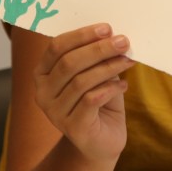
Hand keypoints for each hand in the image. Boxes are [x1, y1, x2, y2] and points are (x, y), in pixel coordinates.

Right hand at [33, 23, 133, 161]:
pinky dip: (110, 88)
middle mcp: (43, 93)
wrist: (101, 142)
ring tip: (128, 61)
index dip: (82, 36)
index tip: (107, 28)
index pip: (57, 47)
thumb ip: (97, 57)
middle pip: (69, 63)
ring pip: (81, 81)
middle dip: (98, 49)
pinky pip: (91, 100)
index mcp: (42, 73)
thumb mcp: (96, 74)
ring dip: (108, 67)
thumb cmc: (99, 102)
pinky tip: (123, 85)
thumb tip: (114, 35)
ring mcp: (55, 112)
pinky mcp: (73, 128)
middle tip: (123, 42)